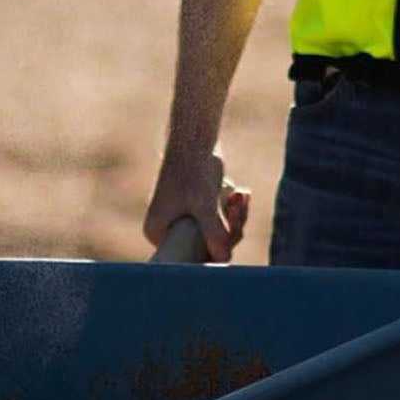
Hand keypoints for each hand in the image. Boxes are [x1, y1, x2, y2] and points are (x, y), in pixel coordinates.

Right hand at [144, 148, 249, 262]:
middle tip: (238, 206)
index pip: (187, 258)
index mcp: (158, 233)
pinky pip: (221, 219)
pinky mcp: (200, 208)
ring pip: (218, 232)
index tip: (228, 242)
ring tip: (240, 195)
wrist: (196, 138)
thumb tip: (223, 260)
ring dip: (235, 216)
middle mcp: (168, 229)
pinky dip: (233, 209)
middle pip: (206, 246)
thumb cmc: (193, 169)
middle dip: (229, 229)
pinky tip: (241, 192)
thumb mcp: (204, 205)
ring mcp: (185, 219)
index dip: (210, 255)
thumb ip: (214, 233)